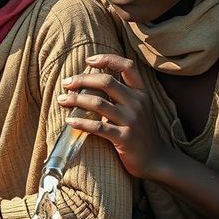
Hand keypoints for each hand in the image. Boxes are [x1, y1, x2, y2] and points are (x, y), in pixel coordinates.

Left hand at [58, 54, 172, 179]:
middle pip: (106, 81)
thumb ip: (122, 93)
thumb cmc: (140, 130)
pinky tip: (69, 121)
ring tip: (61, 100)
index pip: (127, 66)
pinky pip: (98, 128)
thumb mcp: (138, 107)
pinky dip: (81, 123)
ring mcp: (132, 121)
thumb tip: (91, 79)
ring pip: (98, 103)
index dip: (108, 59)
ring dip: (75, 100)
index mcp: (141, 92)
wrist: (156, 159)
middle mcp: (138, 103)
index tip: (88, 60)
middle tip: (66, 83)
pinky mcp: (124, 138)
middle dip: (82, 79)